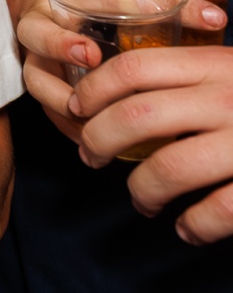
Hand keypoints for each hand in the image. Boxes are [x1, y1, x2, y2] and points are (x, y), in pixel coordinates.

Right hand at [10, 0, 224, 146]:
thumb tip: (217, 19)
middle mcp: (44, 20)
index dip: (135, 1)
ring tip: (89, 116)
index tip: (166, 10)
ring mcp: (34, 54)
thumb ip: (161, 2)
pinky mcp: (37, 81)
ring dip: (61, 97)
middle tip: (90, 56)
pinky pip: (43, 106)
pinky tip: (91, 139)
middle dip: (61, 44)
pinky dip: (67, 124)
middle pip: (39, 32)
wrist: (40, 7)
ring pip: (36, 76)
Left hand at [70, 46, 232, 243]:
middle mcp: (227, 98)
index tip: (76, 109)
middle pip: (136, 117)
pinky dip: (193, 225)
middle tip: (89, 157)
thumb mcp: (230, 69)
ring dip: (142, 190)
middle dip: (98, 140)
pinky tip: (186, 227)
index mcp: (214, 65)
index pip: (133, 69)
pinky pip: (219, 211)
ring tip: (140, 200)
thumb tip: (115, 90)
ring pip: (169, 168)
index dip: (93, 90)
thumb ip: (187, 74)